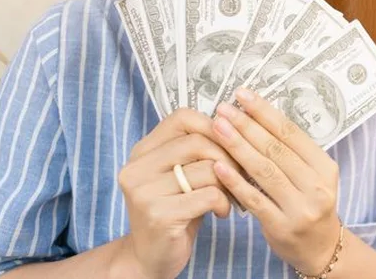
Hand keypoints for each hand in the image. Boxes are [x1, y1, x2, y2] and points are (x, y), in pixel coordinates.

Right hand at [116, 108, 239, 278]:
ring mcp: (144, 191)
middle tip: (239, 173)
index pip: (182, 117)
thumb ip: (197, 149)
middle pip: (198, 142)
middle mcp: (137, 167)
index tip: (231, 141)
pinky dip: (223, 203)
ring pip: (208, 169)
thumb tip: (237, 124)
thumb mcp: (182, 174)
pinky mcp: (158, 215)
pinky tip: (221, 212)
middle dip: (228, 157)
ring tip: (228, 196)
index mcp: (143, 150)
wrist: (150, 258)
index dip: (213, 125)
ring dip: (228, 184)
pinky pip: (209, 195)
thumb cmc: (177, 209)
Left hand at [211, 88, 341, 275]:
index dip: (265, 112)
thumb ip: (290, 151)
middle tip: (223, 108)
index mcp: (325, 167)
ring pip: (264, 170)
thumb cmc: (309, 203)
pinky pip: (254, 199)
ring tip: (217, 127)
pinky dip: (235, 181)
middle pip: (276, 149)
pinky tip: (218, 165)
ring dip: (238, 146)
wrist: (320, 248)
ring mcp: (300, 208)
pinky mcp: (281, 226)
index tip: (243, 95)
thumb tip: (257, 115)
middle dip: (246, 125)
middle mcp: (316, 186)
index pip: (292, 133)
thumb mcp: (312, 175)